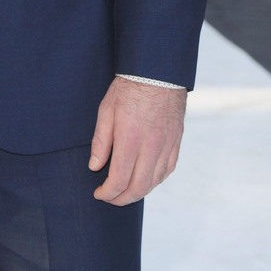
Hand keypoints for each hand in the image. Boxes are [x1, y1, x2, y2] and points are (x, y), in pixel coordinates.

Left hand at [89, 79, 185, 204]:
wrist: (158, 72)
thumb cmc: (129, 88)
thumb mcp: (106, 110)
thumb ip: (101, 141)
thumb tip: (94, 166)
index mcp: (131, 139)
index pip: (119, 180)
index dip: (107, 193)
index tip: (98, 193)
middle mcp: (151, 147)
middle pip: (138, 187)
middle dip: (121, 198)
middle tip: (109, 197)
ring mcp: (167, 145)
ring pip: (154, 182)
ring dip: (138, 192)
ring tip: (124, 191)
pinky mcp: (176, 142)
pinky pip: (167, 170)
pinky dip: (155, 181)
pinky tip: (145, 180)